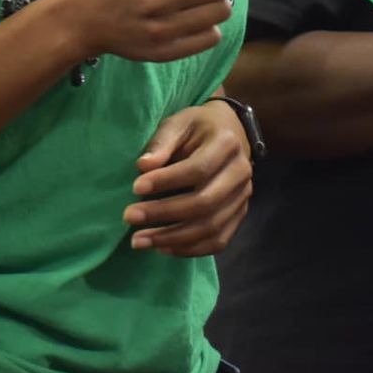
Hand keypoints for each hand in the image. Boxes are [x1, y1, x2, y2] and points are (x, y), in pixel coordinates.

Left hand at [122, 100, 253, 256]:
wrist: (230, 132)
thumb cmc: (198, 127)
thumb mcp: (179, 123)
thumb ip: (162, 142)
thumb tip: (143, 166)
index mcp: (227, 144)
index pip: (198, 169)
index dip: (167, 181)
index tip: (135, 187)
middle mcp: (241, 172)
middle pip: (205, 202)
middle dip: (164, 213)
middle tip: (129, 216)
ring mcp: (243, 196)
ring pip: (212, 227)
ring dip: (173, 238)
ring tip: (139, 240)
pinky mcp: (239, 214)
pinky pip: (218, 241)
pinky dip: (190, 250)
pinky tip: (163, 247)